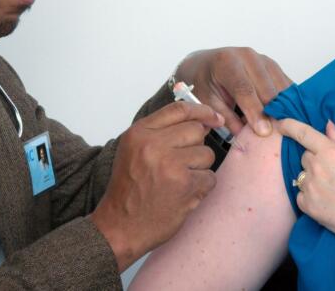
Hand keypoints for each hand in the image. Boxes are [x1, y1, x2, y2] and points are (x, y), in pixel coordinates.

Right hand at [91, 101, 222, 270]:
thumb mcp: (133, 149)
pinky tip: (183, 194)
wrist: (120, 226)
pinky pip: (210, 177)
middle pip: (196, 130)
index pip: (179, 109)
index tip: (213, 117)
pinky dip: (201, 187)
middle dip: (196, 146)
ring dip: (199, 168)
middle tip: (183, 163)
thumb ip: (161, 132)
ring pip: (207, 154)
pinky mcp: (186, 185)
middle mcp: (154, 145)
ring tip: (179, 181)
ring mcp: (171, 165)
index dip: (201, 111)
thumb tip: (200, 121)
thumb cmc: (129, 189)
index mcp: (140, 133)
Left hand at [175, 47, 291, 137]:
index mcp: (226, 63)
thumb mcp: (208, 100)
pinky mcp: (272, 64)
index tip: (263, 131)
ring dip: (284, 106)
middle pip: (266, 87)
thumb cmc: (205, 81)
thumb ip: (226, 117)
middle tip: (277, 134)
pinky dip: (288, 99)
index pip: (244, 89)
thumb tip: (244, 136)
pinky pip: (285, 82)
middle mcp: (247, 56)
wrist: (206, 62)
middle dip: (272, 112)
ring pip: (279, 85)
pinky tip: (288, 115)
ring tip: (285, 127)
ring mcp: (262, 58)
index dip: (255, 111)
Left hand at [277, 119, 334, 247]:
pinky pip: (301, 195)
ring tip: (333, 190)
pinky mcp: (308, 206)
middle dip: (315, 160)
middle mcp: (316, 168)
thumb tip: (327, 125)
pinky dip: (309, 196)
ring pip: (302, 176)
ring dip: (312, 179)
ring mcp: (310, 188)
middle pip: (305, 157)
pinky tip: (327, 201)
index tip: (281, 123)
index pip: (303, 133)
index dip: (290, 125)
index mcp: (330, 152)